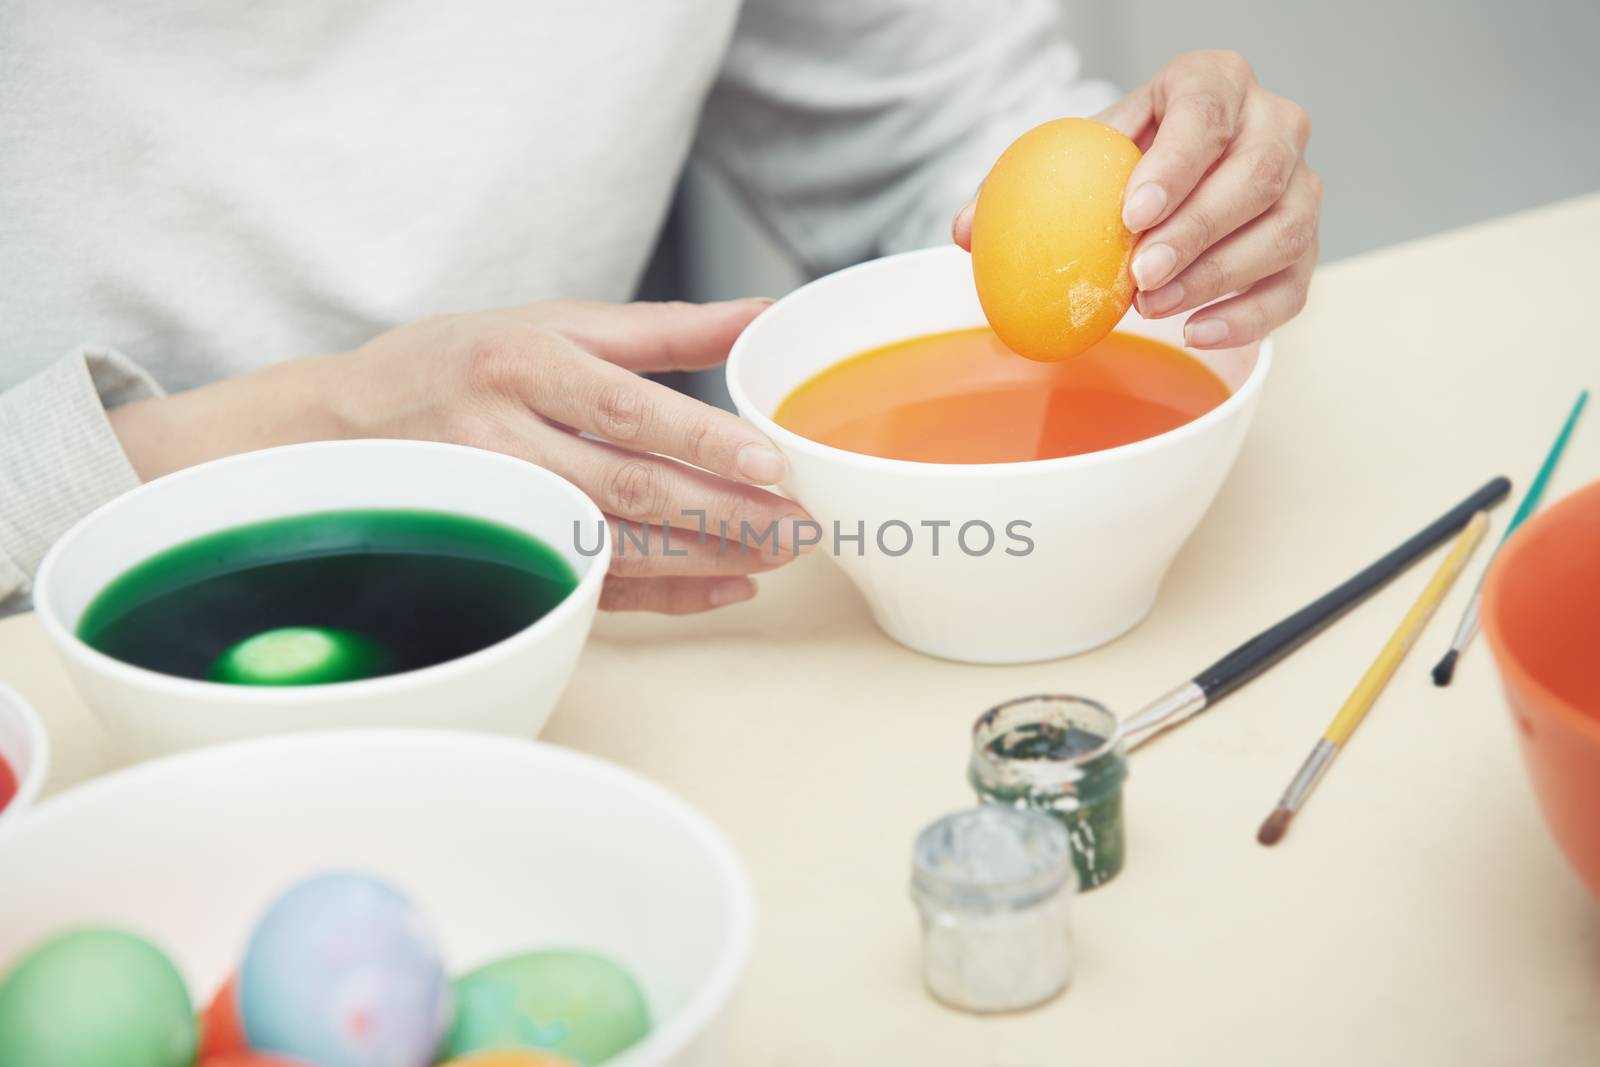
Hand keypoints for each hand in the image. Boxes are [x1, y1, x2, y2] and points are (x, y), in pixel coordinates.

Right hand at [110, 299, 808, 613]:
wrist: (337, 430)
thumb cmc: (460, 364)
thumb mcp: (551, 324)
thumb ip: (661, 330)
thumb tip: (762, 317)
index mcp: (521, 365)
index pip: (625, 408)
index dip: (701, 439)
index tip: (772, 462)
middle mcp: (502, 439)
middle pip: (627, 485)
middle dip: (723, 512)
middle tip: (801, 525)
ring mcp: (496, 509)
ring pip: (614, 544)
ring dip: (704, 557)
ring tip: (779, 556)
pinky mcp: (498, 559)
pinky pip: (592, 588)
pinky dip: (664, 594)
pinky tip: (725, 586)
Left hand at [954, 50, 1319, 347]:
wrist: (1168, 177)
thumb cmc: (1118, 163)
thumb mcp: (1071, 156)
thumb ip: (1017, 188)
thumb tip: (964, 232)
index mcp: (1215, 82)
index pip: (1207, 112)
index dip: (1175, 162)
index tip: (1130, 213)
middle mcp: (1274, 123)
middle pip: (1258, 173)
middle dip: (1198, 228)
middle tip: (1141, 274)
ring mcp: (1301, 184)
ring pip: (1284, 229)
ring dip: (1217, 276)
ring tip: (1153, 305)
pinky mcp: (1306, 243)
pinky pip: (1294, 284)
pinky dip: (1247, 316)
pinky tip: (1195, 333)